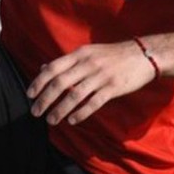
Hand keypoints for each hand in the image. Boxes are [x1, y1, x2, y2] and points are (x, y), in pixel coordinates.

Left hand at [26, 40, 157, 125]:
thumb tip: (44, 69)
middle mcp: (88, 64)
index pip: (54, 68)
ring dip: (60, 110)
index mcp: (80, 54)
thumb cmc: (113, 55)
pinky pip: (93, 103)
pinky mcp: (113, 88)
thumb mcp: (89, 52)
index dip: (39, 82)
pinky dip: (80, 113)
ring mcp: (101, 76)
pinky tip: (72, 120)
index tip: (30, 94)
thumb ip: (67, 62)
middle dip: (45, 99)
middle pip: (61, 83)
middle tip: (36, 112)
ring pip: (75, 96)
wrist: (143, 55)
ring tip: (51, 120)